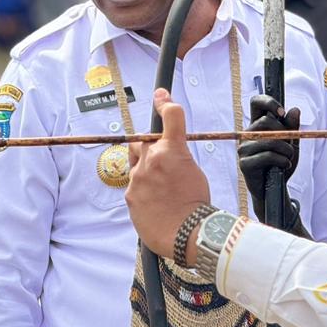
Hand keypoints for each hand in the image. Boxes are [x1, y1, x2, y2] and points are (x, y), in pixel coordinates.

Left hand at [126, 89, 210, 260]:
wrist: (187, 232)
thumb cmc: (197, 203)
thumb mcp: (194, 170)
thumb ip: (177, 157)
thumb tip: (168, 154)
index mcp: (173, 151)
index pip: (170, 116)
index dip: (165, 102)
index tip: (160, 95)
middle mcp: (151, 160)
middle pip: (143, 140)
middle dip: (149, 143)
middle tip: (161, 156)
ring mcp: (137, 178)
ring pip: (135, 163)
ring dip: (145, 168)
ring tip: (161, 186)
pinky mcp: (129, 195)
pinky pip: (134, 185)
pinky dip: (143, 189)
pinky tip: (156, 202)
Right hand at [239, 94, 299, 224]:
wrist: (275, 189)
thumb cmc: (281, 164)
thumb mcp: (291, 143)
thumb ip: (292, 127)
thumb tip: (294, 109)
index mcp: (257, 125)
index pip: (256, 103)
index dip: (268, 102)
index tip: (281, 112)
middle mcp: (247, 134)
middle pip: (266, 121)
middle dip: (284, 133)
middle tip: (290, 146)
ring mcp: (243, 149)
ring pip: (270, 140)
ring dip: (286, 150)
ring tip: (288, 159)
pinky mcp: (244, 163)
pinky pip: (267, 156)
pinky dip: (281, 161)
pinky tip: (283, 166)